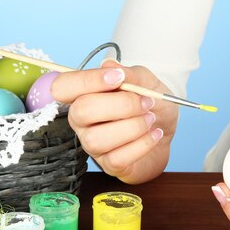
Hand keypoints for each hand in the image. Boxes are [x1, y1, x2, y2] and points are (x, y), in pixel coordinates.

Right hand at [51, 59, 178, 183]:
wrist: (167, 128)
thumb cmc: (149, 104)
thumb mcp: (145, 81)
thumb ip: (129, 73)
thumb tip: (109, 65)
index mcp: (83, 95)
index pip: (62, 87)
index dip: (86, 80)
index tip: (118, 77)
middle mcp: (81, 121)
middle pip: (80, 111)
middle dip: (120, 105)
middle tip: (146, 102)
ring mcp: (92, 144)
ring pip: (96, 139)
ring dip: (132, 127)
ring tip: (151, 119)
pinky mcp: (109, 164)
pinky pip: (116, 159)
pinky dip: (142, 144)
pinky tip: (155, 134)